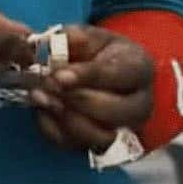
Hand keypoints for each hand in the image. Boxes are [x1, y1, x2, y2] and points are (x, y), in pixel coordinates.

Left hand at [28, 26, 152, 153]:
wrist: (105, 75)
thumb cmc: (99, 53)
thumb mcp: (90, 36)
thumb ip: (74, 37)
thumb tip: (57, 43)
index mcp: (140, 68)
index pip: (118, 74)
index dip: (87, 76)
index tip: (59, 75)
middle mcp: (140, 104)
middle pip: (115, 111)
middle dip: (78, 100)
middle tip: (48, 86)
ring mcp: (124, 129)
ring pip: (101, 136)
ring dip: (67, 120)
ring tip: (42, 98)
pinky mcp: (103, 146)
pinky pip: (79, 147)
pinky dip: (57, 132)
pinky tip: (42, 111)